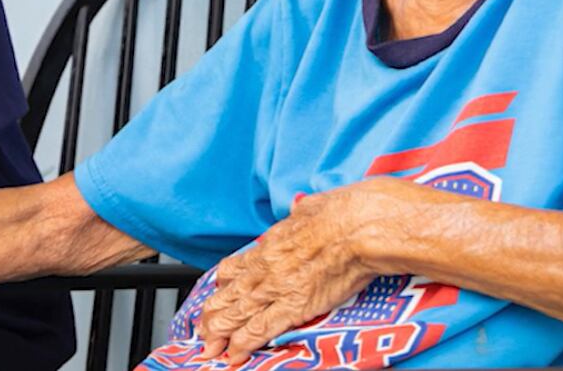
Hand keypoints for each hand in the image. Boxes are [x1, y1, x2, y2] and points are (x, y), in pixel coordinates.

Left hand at [197, 177, 420, 363]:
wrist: (360, 226)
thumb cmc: (345, 213)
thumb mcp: (313, 207)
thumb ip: (302, 215)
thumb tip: (304, 209)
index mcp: (272, 244)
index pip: (235, 268)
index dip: (222, 286)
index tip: (217, 295)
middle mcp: (267, 267)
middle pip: (229, 295)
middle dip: (212, 316)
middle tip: (202, 330)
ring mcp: (278, 287)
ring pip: (237, 313)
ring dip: (220, 333)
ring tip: (209, 347)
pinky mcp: (294, 305)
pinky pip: (261, 328)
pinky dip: (244, 344)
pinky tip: (234, 354)